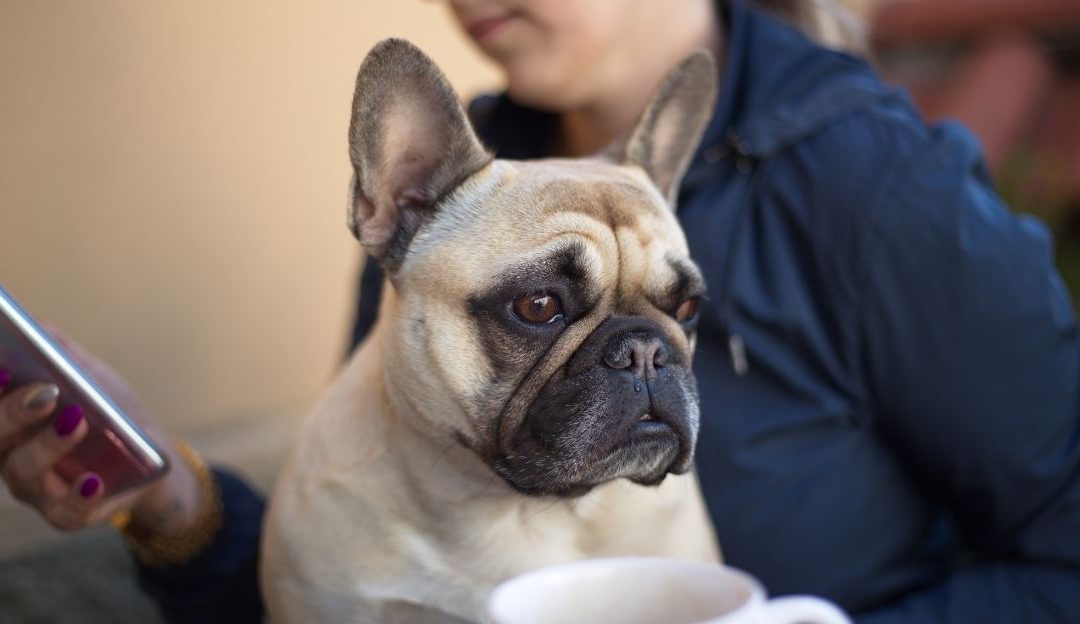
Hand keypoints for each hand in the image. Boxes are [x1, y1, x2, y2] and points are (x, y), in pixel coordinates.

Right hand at [0, 327, 201, 536]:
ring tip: (78, 421)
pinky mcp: (67, 514)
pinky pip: (65, 511)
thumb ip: (61, 352)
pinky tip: (92, 478)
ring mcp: (36, 489)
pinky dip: (77, 495)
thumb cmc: (110, 411)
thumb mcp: (91, 376)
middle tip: (45, 392)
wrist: (151, 455)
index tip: (3, 367)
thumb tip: (34, 325)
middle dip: (11, 413)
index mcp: (9, 422)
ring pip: (24, 472)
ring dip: (48, 445)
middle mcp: (11, 456)